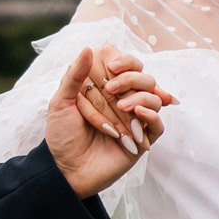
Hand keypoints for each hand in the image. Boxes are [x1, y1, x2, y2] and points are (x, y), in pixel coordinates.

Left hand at [46, 46, 176, 199]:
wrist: (65, 169)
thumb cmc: (61, 135)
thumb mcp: (60, 103)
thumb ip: (74, 76)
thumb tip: (87, 48)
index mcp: (107, 88)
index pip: (127, 64)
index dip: (124, 61)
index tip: (112, 67)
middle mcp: (124, 101)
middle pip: (144, 77)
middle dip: (131, 78)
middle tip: (110, 89)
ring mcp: (135, 120)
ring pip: (155, 97)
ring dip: (141, 96)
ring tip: (122, 107)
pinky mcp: (141, 139)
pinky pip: (158, 124)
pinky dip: (151, 115)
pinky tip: (137, 113)